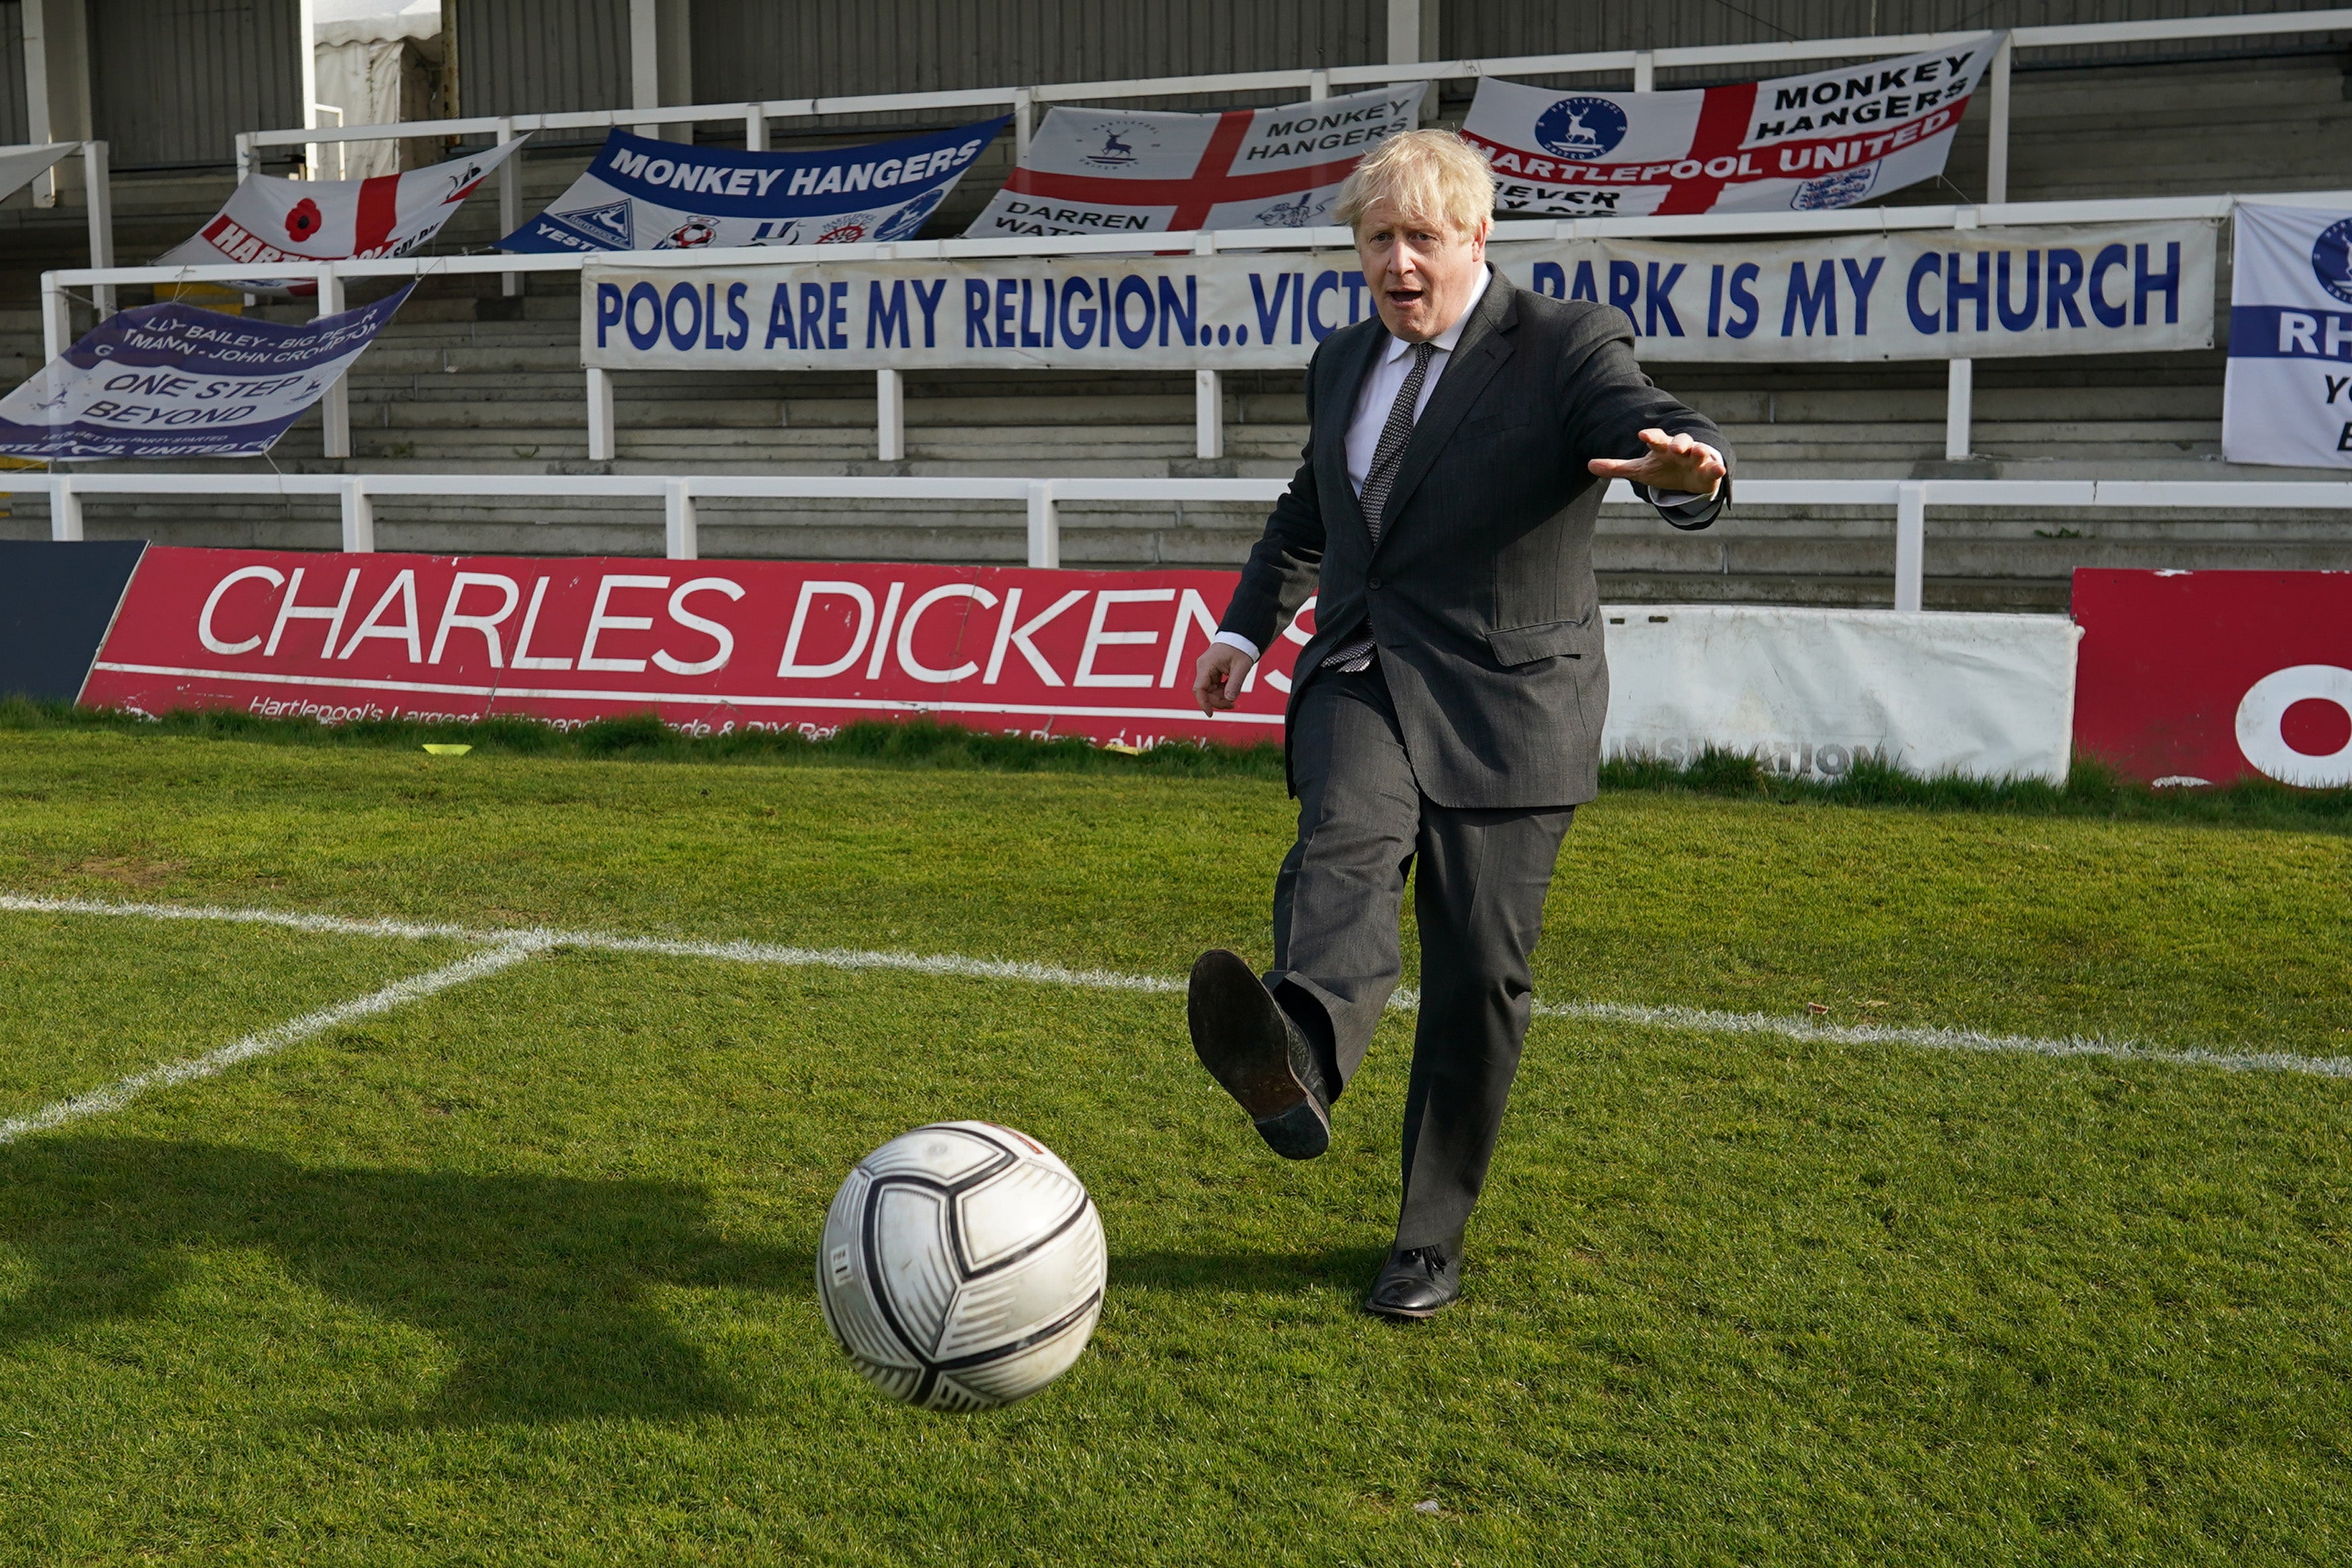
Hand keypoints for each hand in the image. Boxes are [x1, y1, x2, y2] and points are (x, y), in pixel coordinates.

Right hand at [1193, 643, 1253, 713]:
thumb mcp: (1241, 666)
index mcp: (1206, 665)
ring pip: (1209, 691)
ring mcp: (1206, 670)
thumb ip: (1235, 683)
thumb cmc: (1240, 648)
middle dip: (1217, 701)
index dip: (1203, 703)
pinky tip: (1230, 691)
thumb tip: (1230, 700)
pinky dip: (1221, 692)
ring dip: (1220, 697)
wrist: (1240, 637)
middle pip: (1204, 692)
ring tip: (1234, 697)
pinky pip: (1213, 687)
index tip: (1210, 714)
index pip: (1199, 689)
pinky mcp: (1210, 672)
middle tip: (1233, 705)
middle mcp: (1203, 668)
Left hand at [1587, 428, 1725, 495]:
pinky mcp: (1709, 470)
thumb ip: (1616, 468)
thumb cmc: (1662, 469)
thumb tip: (1589, 465)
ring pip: (1699, 451)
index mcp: (1661, 447)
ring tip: (1698, 452)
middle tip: (1675, 447)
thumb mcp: (1638, 470)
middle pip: (1679, 441)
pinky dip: (1717, 467)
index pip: (1655, 439)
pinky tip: (1719, 468)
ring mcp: (1696, 459)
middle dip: (1678, 442)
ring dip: (1699, 450)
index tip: (1642, 435)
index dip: (1650, 436)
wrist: (1688, 478)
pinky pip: (1713, 467)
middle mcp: (1680, 449)